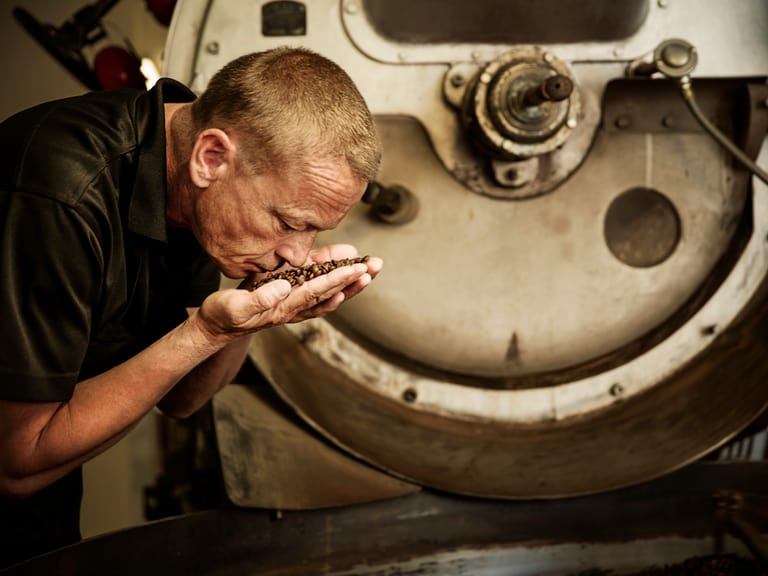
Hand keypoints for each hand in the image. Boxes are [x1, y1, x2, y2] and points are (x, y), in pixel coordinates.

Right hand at [196, 245, 381, 338]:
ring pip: (328, 294)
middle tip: (376, 265)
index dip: (337, 279)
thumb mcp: (235, 306)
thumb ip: (259, 298)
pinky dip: (332, 286)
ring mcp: (292, 306)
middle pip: (330, 293)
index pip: (316, 290)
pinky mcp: (287, 301)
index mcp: (283, 307)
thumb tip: (284, 287)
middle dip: (354, 279)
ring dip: (350, 282)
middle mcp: (293, 308)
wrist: (214, 329)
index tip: (357, 268)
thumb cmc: (221, 316)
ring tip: (370, 269)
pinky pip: (316, 294)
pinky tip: (344, 279)